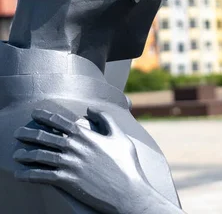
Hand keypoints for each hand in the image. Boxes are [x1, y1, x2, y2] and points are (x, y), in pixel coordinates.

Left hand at [13, 108, 179, 213]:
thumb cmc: (126, 164)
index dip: (46, 116)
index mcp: (87, 136)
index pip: (61, 121)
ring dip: (25, 154)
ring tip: (17, 154)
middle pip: (45, 137)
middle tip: (18, 132)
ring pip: (40, 156)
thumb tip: (91, 109)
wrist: (127, 191)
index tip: (35, 113)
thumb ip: (106, 119)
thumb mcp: (120, 137)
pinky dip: (28, 175)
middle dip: (28, 133)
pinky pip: (41, 176)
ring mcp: (69, 165)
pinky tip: (21, 174)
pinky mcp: (66, 181)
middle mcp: (75, 148)